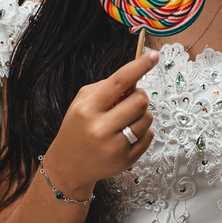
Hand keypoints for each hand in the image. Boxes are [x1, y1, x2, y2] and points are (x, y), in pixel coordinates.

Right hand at [41, 52, 158, 198]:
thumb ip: (107, 88)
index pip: (119, 81)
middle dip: (139, 97)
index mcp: (88, 109)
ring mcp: (114, 147)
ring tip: (126, 120)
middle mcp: (100, 128)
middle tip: (129, 102)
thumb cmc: (78, 127)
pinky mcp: (125, 161)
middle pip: (140, 101)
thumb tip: (135, 80)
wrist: (68, 165)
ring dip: (141, 115)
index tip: (154, 56)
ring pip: (147, 119)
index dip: (139, 66)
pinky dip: (142, 132)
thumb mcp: (82, 103)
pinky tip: (127, 135)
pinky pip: (149, 136)